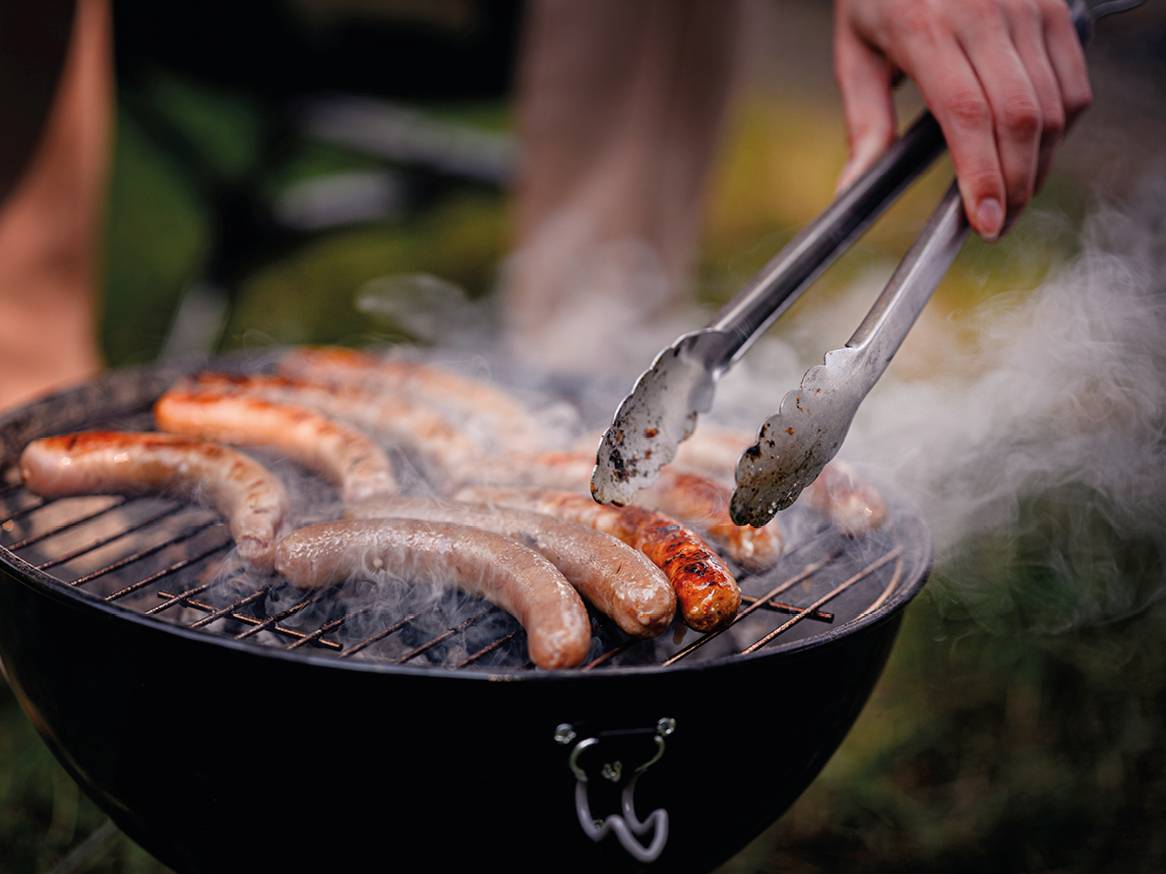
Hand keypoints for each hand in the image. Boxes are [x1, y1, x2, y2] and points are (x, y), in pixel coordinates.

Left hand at [833, 0, 1090, 239]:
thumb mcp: (856, 47)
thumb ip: (863, 120)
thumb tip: (854, 186)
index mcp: (925, 27)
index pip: (967, 115)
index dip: (981, 175)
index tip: (984, 221)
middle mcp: (982, 14)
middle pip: (1018, 118)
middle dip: (1015, 184)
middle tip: (998, 224)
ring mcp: (1026, 7)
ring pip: (1053, 106)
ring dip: (1039, 164)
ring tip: (1014, 196)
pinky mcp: (1054, 5)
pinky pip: (1073, 81)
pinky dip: (1060, 127)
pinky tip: (1034, 150)